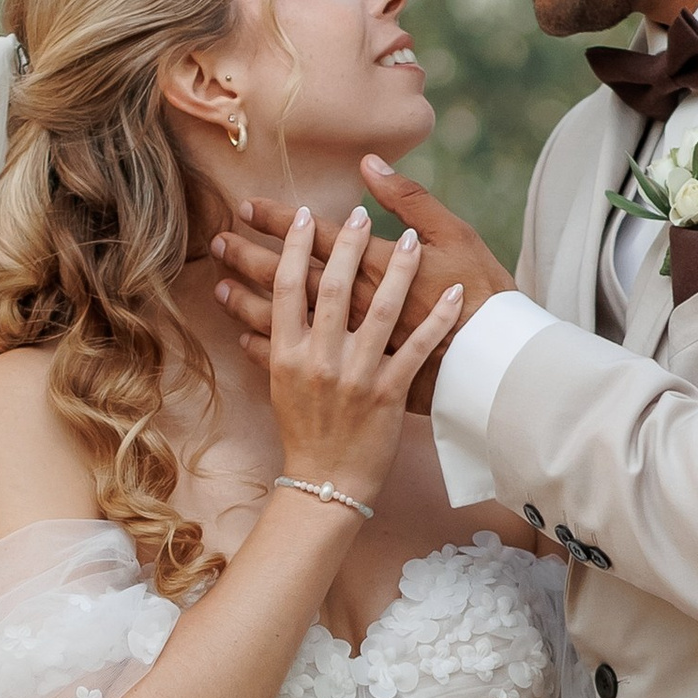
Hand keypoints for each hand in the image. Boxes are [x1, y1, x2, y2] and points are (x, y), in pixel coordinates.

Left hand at [213, 164, 513, 413]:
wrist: (498, 369)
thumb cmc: (483, 296)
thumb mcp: (455, 235)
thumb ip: (409, 199)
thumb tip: (369, 164)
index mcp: (375, 267)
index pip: (315, 237)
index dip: (279, 221)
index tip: (245, 207)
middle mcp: (354, 307)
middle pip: (291, 277)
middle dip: (251, 258)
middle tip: (217, 242)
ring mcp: (351, 346)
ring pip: (288, 321)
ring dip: (249, 302)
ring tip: (219, 287)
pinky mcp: (355, 376)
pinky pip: (306, 364)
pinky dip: (272, 350)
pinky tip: (247, 339)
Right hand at [264, 201, 467, 496]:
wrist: (327, 485)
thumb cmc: (304, 436)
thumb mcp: (276, 389)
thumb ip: (268, 349)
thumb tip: (242, 322)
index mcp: (288, 354)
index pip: (287, 287)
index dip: (292, 247)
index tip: (301, 214)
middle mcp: (319, 360)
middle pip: (332, 287)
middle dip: (346, 244)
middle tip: (357, 212)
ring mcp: (356, 375)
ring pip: (380, 310)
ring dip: (399, 269)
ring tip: (410, 238)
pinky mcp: (389, 393)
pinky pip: (418, 347)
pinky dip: (439, 319)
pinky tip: (455, 292)